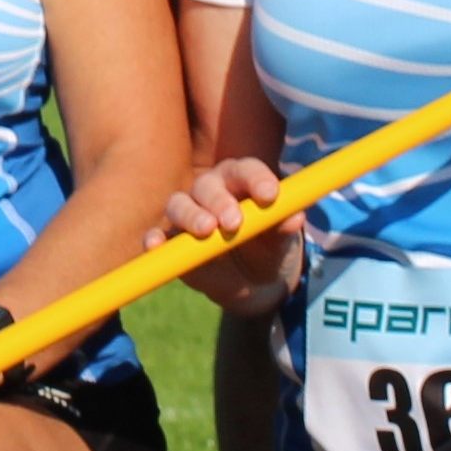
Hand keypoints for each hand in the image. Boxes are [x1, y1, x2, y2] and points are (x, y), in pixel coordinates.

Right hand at [156, 158, 300, 316]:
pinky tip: (155, 244)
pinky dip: (154, 238)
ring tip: (206, 230)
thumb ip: (285, 226)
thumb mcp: (282, 239)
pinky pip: (158, 235)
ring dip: (190, 215)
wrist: (253, 281)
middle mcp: (211, 192)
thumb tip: (296, 217)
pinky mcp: (172, 241)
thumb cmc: (269, 247)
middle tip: (233, 222)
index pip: (246, 170)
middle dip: (219, 201)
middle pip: (208, 185)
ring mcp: (187, 215)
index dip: (257, 178)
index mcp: (241, 182)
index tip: (270, 195)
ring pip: (179, 204)